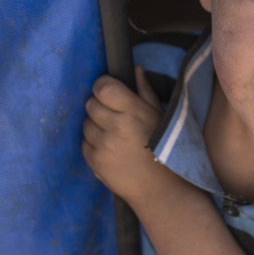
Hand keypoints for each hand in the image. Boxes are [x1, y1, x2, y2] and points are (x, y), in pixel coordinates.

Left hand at [82, 65, 178, 202]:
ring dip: (96, 126)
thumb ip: (145, 90)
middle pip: (90, 104)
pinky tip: (111, 149)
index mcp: (134, 112)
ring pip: (85, 124)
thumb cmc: (165, 148)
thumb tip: (135, 68)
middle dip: (99, 106)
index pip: (103, 87)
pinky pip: (84, 144)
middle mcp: (116, 127)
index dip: (102, 87)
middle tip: (113, 115)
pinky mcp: (95, 162)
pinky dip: (94, 144)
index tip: (108, 91)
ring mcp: (104, 146)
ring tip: (114, 134)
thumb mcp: (161, 116)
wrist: (161, 187)